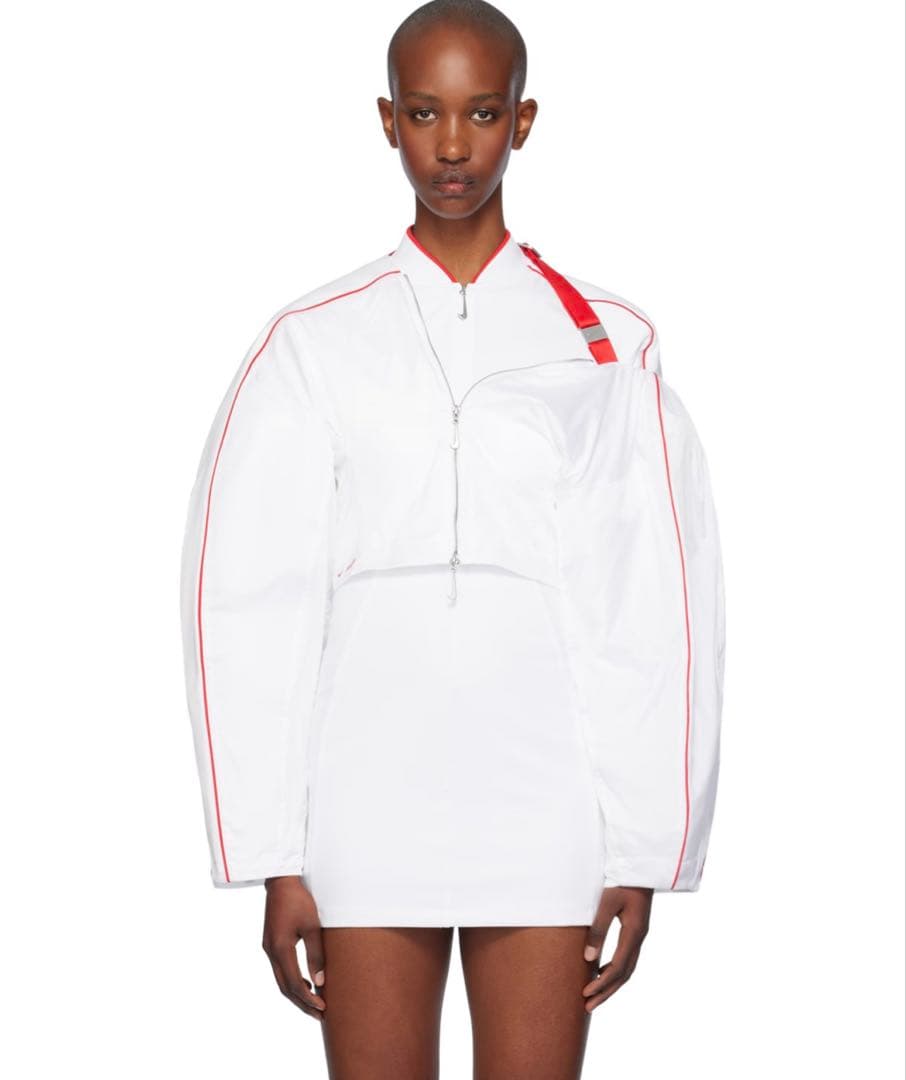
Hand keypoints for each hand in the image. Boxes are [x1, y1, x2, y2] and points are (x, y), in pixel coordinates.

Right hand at [261, 875, 326, 1020]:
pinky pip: (280, 969)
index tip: (323, 1009)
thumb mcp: (312, 926)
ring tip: (314, 1004)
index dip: (308, 999)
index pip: (294, 984)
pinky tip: (304, 982)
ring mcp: (268, 948)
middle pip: (285, 987)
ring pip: (280, 980)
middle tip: (320, 1015)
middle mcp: (271, 952)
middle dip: (302, 1003)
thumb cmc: (299, 900)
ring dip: (296, 993)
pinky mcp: (271, 942)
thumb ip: (316, 954)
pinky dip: (291, 981)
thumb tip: (320, 982)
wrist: (281, 881)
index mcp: (280, 948)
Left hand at [581, 885, 652, 1011]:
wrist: (641, 864)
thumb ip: (599, 929)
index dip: (602, 983)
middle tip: (588, 1006)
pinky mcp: (635, 929)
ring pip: (627, 968)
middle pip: (624, 974)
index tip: (586, 994)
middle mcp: (639, 937)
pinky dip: (615, 970)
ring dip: (611, 983)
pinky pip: (627, 957)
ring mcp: (639, 934)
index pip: (618, 967)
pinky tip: (601, 971)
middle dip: (606, 991)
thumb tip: (588, 959)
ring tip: (594, 996)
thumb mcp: (608, 902)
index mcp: (634, 932)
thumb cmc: (622, 879)